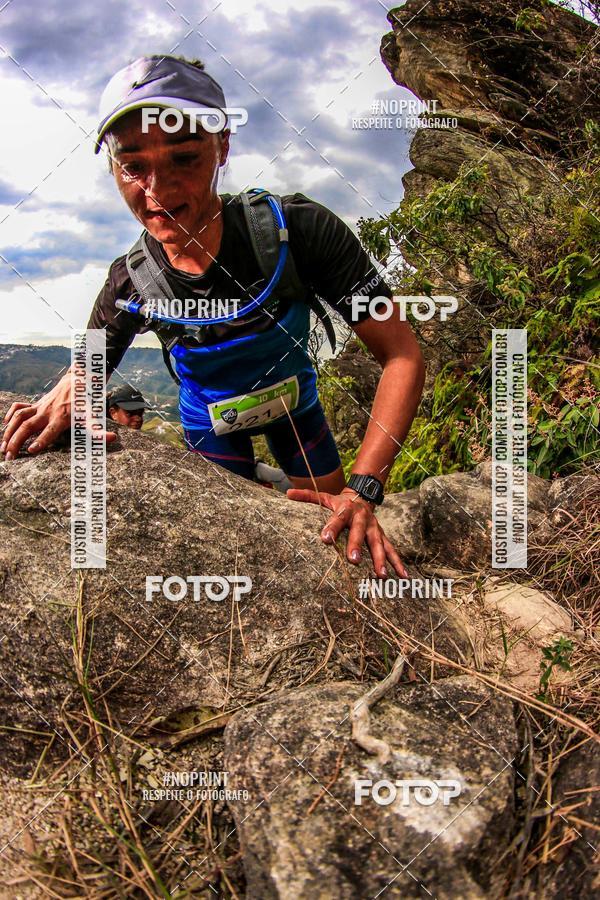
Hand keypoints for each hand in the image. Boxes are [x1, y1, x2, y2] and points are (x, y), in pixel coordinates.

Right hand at [1, 372, 116, 459]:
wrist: (80, 380)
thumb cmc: (87, 402)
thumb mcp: (94, 416)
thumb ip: (100, 430)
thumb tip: (114, 438)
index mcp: (62, 418)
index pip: (49, 431)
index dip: (41, 440)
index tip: (31, 451)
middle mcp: (48, 412)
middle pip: (28, 426)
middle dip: (17, 441)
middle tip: (9, 457)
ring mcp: (40, 407)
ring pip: (19, 418)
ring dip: (9, 432)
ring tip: (2, 447)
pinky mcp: (36, 404)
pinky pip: (19, 407)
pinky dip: (10, 415)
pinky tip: (5, 426)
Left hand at [287, 486, 407, 577]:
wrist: (363, 496)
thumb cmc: (340, 503)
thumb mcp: (325, 497)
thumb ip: (308, 497)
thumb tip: (288, 494)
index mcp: (346, 510)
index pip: (337, 519)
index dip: (331, 528)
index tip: (325, 539)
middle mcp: (362, 519)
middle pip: (360, 533)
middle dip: (357, 546)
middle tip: (353, 560)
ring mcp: (375, 528)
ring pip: (379, 544)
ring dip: (381, 559)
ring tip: (381, 575)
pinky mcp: (382, 536)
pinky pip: (392, 550)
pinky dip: (398, 563)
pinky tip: (403, 576)